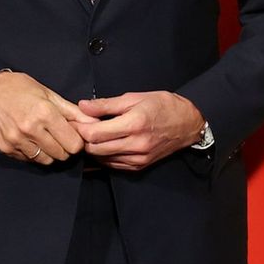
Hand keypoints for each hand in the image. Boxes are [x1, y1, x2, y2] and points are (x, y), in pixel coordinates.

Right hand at [0, 72, 92, 165]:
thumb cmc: (20, 89)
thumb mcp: (50, 95)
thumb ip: (73, 112)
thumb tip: (94, 123)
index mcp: (45, 113)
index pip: (73, 144)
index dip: (77, 141)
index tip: (74, 135)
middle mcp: (30, 129)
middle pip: (61, 155)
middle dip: (65, 148)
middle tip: (60, 136)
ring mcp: (16, 140)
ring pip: (46, 160)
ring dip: (50, 152)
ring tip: (45, 137)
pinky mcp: (6, 148)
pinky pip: (29, 160)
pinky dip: (34, 153)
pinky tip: (31, 139)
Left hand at [74, 92, 205, 170]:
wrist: (189, 124)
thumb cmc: (164, 106)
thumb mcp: (135, 98)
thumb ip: (106, 104)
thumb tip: (83, 106)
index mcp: (134, 124)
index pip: (95, 134)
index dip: (80, 129)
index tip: (75, 121)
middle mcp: (136, 144)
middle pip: (95, 150)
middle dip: (83, 140)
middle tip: (80, 129)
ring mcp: (138, 158)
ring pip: (102, 160)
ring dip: (93, 149)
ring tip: (92, 136)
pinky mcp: (140, 166)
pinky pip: (113, 165)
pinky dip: (104, 156)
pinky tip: (105, 145)